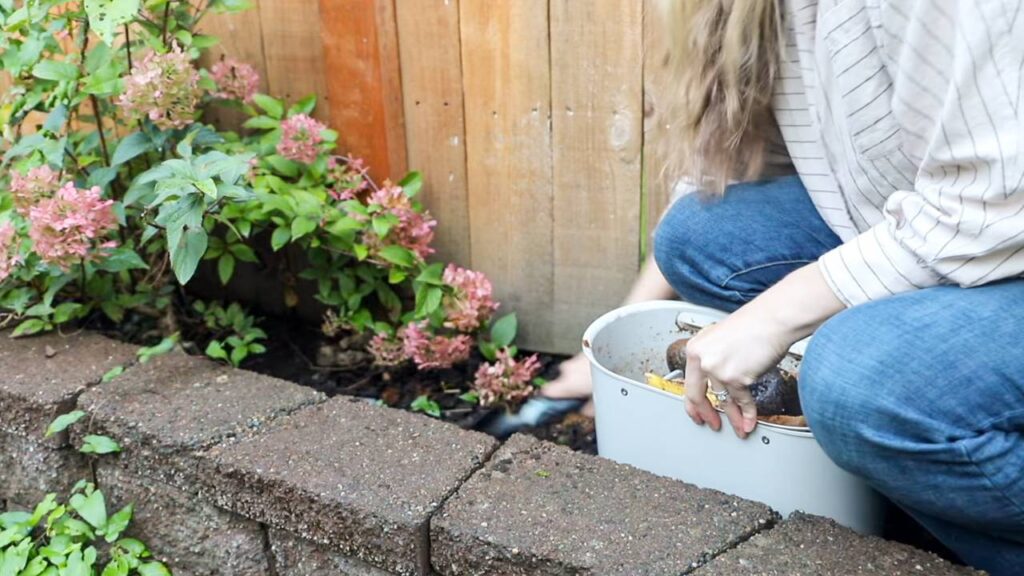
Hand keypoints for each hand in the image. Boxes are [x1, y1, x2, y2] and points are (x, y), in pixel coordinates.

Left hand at [684, 310, 791, 436]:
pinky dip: (748, 413)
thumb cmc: (753, 325)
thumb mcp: (720, 339)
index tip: (696, 413)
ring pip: (724, 401)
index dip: (693, 403)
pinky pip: (742, 401)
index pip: (688, 383)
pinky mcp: (736, 378)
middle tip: (713, 424)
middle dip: (707, 415)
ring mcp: (718, 370)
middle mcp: (702, 360)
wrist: (773, 319)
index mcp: (695, 349)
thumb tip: (715, 382)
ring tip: (739, 427)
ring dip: (734, 418)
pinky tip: (750, 420)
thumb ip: (713, 359)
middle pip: (698, 396)